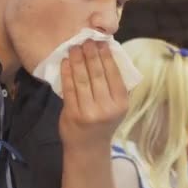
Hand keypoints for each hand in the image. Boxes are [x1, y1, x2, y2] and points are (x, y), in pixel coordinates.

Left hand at [58, 40, 128, 155]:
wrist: (88, 148)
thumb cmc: (102, 122)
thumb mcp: (115, 106)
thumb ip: (112, 86)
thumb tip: (105, 55)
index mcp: (121, 103)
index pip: (114, 74)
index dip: (106, 56)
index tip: (101, 42)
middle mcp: (107, 107)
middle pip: (97, 74)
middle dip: (91, 54)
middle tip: (86, 39)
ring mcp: (89, 111)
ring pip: (82, 79)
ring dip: (77, 60)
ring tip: (74, 47)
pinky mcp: (73, 114)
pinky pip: (69, 88)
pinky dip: (67, 73)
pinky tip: (66, 62)